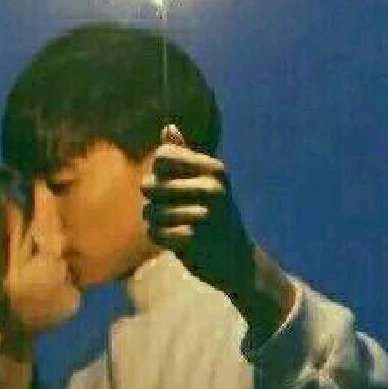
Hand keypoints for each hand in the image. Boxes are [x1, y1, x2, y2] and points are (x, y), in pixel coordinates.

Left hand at [141, 124, 255, 296]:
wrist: (238, 261)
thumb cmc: (216, 216)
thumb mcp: (206, 182)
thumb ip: (185, 154)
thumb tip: (168, 127)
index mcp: (213, 169)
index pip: (162, 156)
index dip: (158, 172)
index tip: (171, 184)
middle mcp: (211, 187)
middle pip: (149, 184)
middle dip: (151, 200)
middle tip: (167, 209)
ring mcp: (204, 214)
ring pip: (149, 211)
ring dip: (154, 221)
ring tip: (172, 225)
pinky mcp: (194, 239)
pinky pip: (154, 232)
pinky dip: (158, 238)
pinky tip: (173, 241)